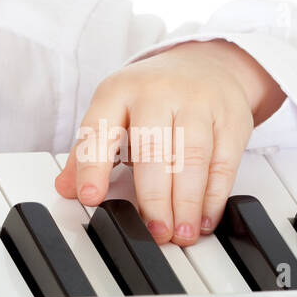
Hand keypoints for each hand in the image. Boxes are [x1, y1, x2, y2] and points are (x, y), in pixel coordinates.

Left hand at [54, 39, 273, 246]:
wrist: (205, 62)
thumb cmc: (151, 95)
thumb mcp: (114, 110)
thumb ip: (89, 150)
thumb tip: (66, 188)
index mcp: (118, 91)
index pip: (100, 129)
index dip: (93, 165)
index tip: (90, 198)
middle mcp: (157, 93)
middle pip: (153, 148)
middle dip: (153, 196)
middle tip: (154, 232)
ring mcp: (197, 103)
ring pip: (192, 157)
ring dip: (186, 202)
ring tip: (180, 233)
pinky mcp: (230, 119)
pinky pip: (222, 162)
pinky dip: (214, 195)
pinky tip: (204, 218)